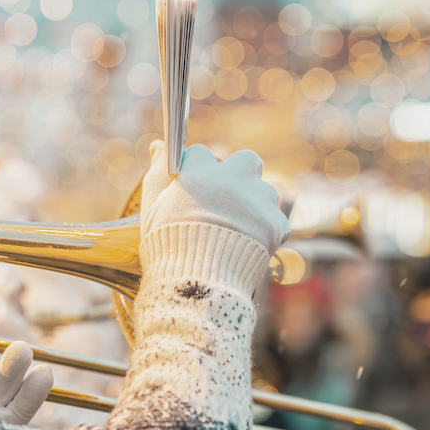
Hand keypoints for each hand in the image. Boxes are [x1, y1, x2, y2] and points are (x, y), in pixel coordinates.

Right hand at [141, 141, 289, 255]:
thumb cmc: (167, 246)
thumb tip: (158, 145)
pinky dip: (265, 232)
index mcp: (198, 172)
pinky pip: (274, 221)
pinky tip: (246, 247)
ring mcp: (257, 199)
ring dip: (254, 204)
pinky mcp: (275, 223)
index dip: (197, 171)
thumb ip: (156, 173)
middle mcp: (231, 178)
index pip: (201, 153)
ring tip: (236, 231)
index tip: (193, 188)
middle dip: (239, 174)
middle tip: (226, 199)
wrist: (197, 284)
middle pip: (245, 160)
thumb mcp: (153, 208)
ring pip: (264, 191)